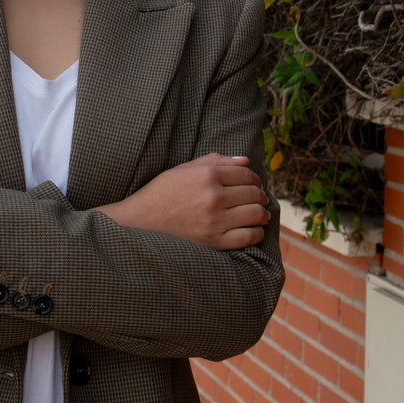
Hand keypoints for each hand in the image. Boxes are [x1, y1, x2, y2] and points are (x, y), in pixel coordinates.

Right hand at [97, 153, 270, 250]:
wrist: (140, 223)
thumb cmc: (162, 193)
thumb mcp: (184, 170)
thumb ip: (215, 161)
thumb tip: (246, 160)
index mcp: (207, 175)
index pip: (246, 173)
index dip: (254, 178)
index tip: (255, 183)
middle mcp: (213, 197)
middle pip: (254, 193)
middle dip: (260, 195)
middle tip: (260, 198)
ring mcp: (215, 221)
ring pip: (256, 214)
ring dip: (262, 213)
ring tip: (260, 214)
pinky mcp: (215, 242)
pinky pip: (249, 237)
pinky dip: (257, 232)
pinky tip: (253, 230)